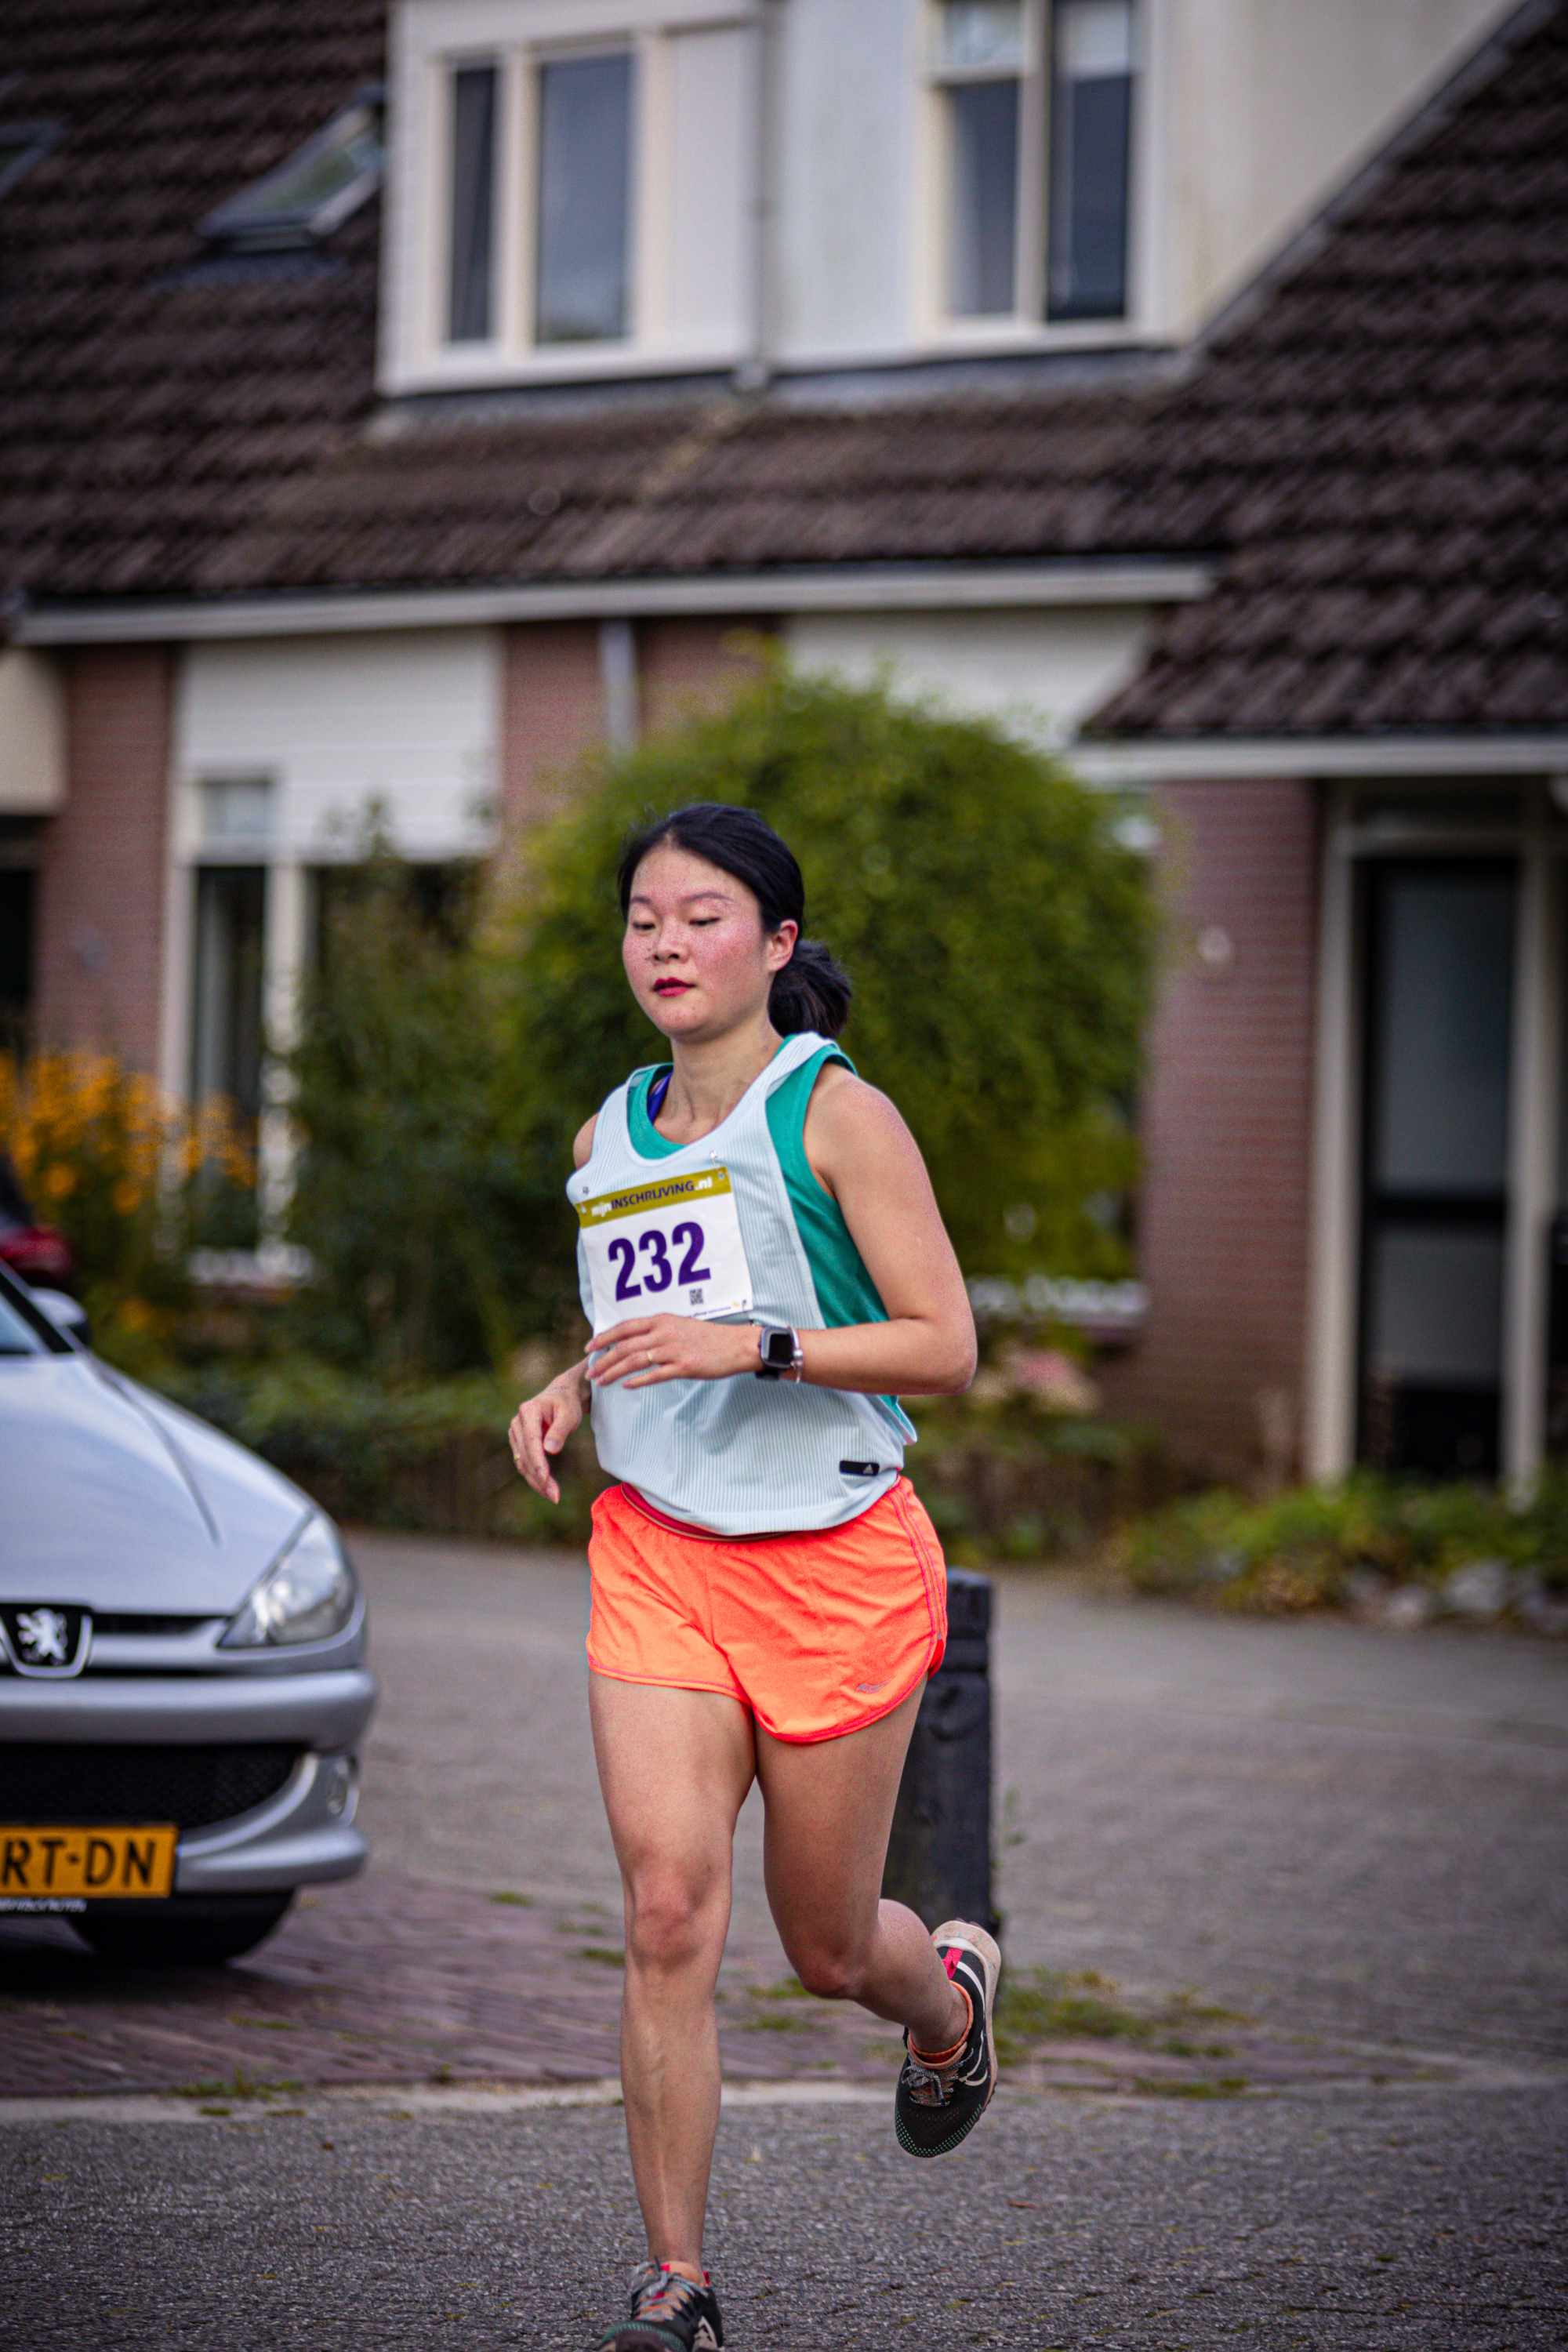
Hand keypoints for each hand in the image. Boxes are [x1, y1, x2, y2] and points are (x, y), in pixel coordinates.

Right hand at [508, 1371, 586, 1503]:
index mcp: (528, 1411)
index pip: (531, 1440)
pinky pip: (524, 1463)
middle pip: (525, 1454)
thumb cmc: (566, 1404)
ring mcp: (516, 1433)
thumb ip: (560, 1430)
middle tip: (554, 1495)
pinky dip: (534, 1477)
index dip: (537, 1461)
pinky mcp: (519, 1442)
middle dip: (538, 1477)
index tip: (545, 1477)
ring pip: (522, 1462)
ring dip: (535, 1481)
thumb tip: (550, 1450)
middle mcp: (517, 1422)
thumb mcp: (569, 1414)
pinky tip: (546, 1488)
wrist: (560, 1396)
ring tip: (552, 1496)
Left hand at [589, 1314, 755, 1389]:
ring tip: (601, 1382)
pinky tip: (626, 1386)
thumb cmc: (707, 1337)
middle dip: (604, 1360)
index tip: (590, 1348)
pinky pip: (655, 1375)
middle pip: (625, 1346)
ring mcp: (674, 1350)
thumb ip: (657, 1331)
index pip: (625, 1328)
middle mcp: (664, 1332)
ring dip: (614, 1372)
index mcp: (661, 1320)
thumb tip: (633, 1341)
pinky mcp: (684, 1366)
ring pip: (635, 1361)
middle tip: (590, 1372)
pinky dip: (638, 1381)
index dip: (604, 1337)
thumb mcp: (679, 1326)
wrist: (736, 1345)